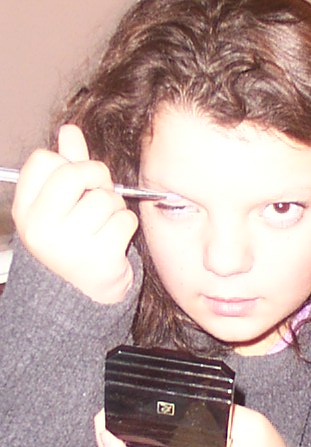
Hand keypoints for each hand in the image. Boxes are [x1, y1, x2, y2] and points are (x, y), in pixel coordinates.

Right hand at [12, 125, 137, 303]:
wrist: (83, 295)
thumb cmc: (74, 244)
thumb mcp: (62, 206)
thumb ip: (67, 167)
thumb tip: (69, 130)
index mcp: (26, 211)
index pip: (43, 160)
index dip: (68, 165)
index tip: (76, 184)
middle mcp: (41, 227)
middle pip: (75, 172)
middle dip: (96, 178)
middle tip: (98, 196)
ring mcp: (69, 243)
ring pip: (105, 198)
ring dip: (114, 208)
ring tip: (105, 226)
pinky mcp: (100, 257)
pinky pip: (124, 220)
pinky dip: (126, 226)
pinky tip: (115, 240)